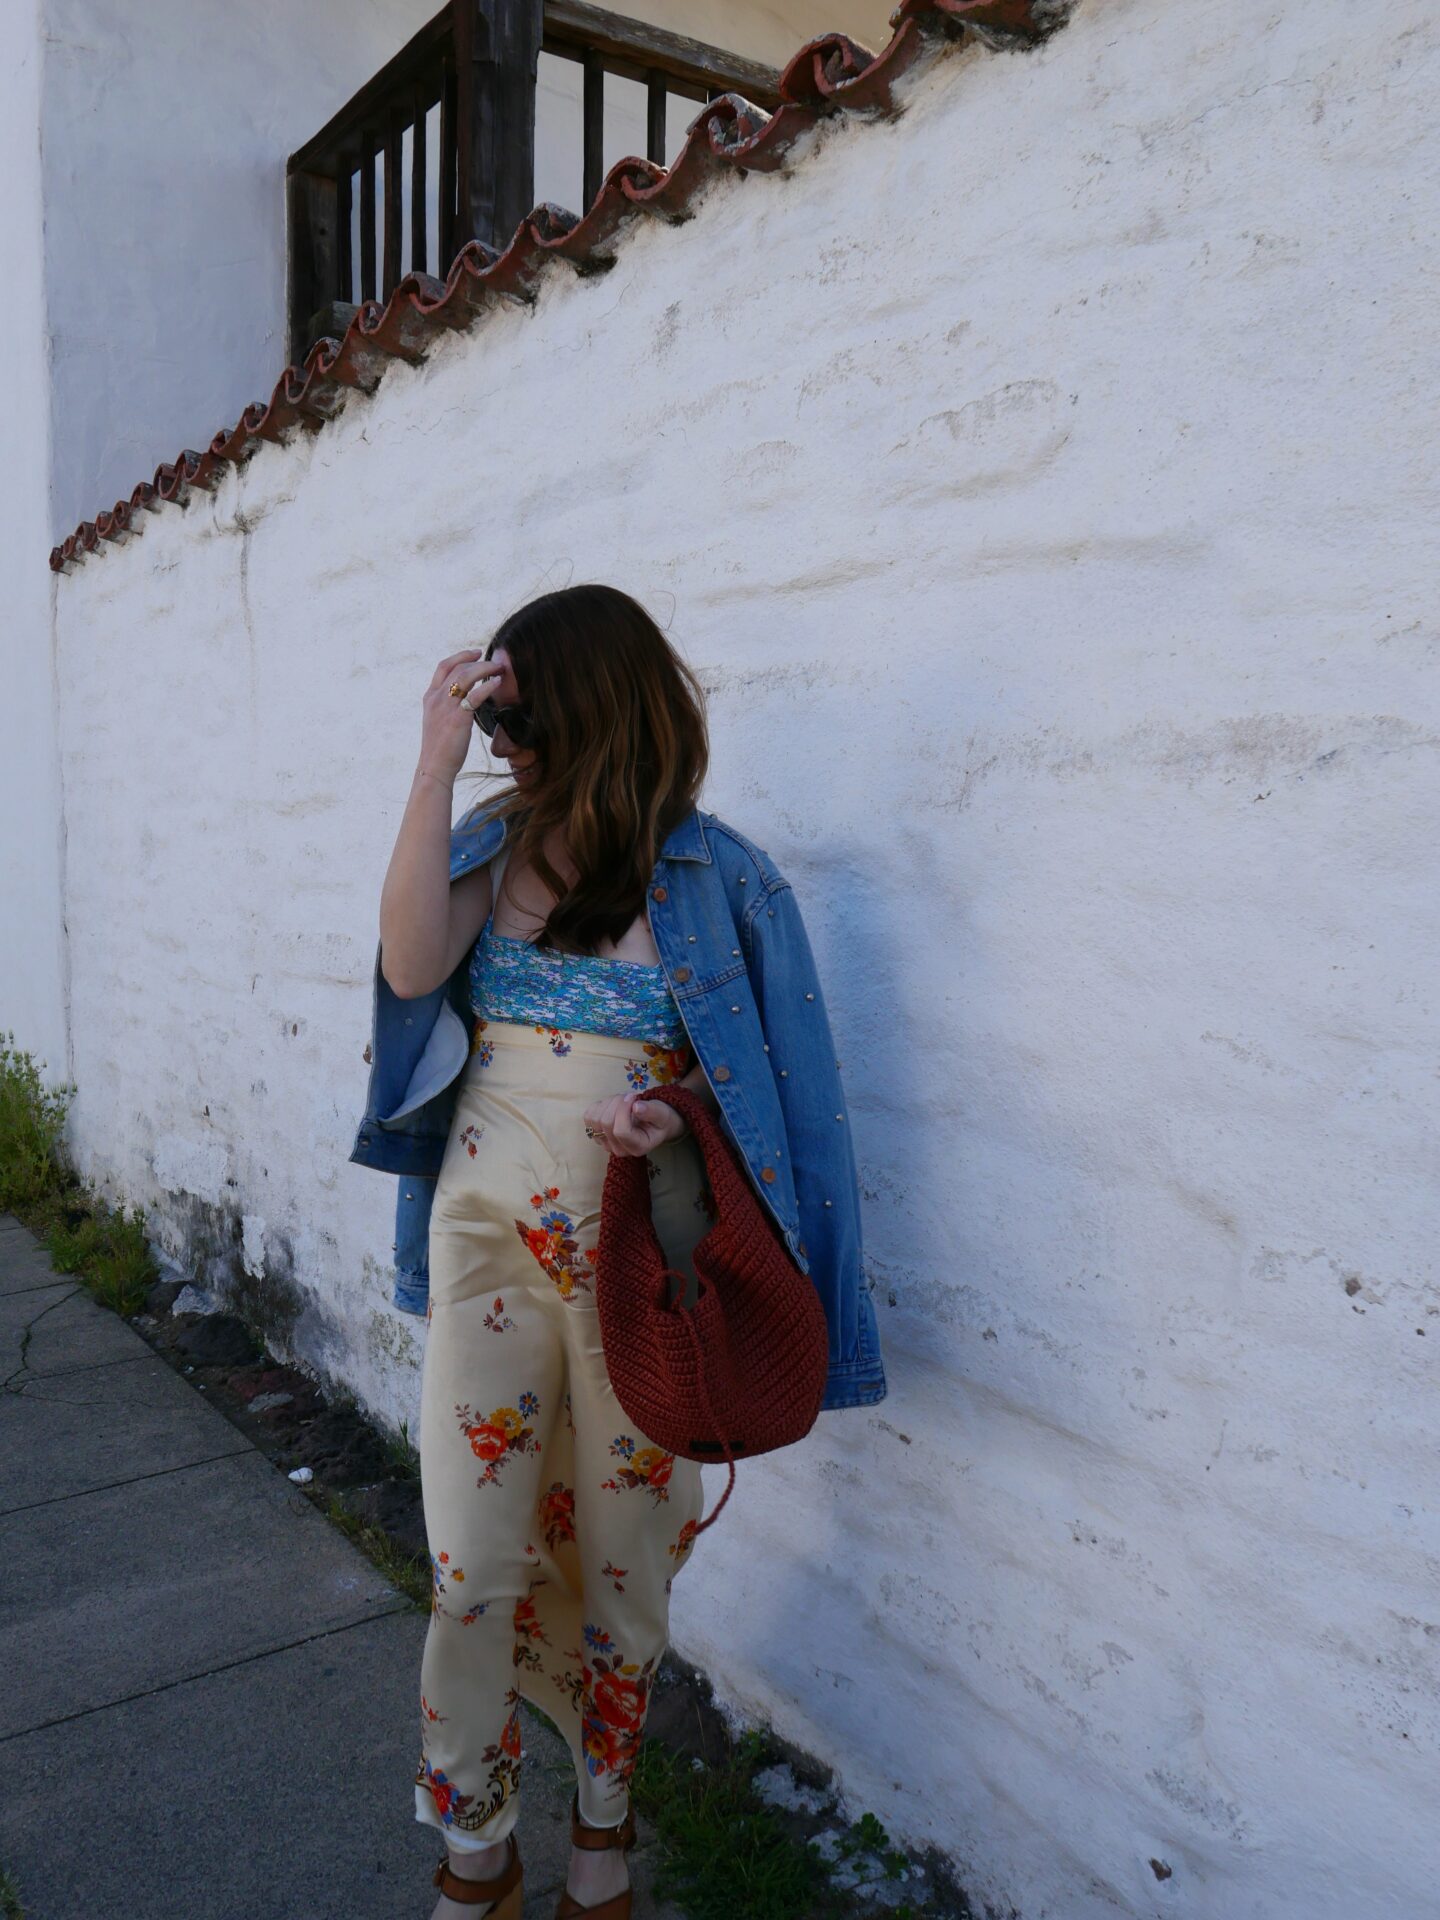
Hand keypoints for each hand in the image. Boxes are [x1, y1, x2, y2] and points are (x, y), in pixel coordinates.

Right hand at [417, 650, 505, 782]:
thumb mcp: (438, 721)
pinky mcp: (458, 718)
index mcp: (430, 697)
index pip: (443, 667)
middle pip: (457, 668)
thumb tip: (466, 699)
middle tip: (495, 662)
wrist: (434, 767)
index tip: (476, 653)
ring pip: (466, 676)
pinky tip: (498, 683)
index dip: (461, 656)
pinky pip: (475, 695)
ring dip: (485, 669)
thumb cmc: (440, 748)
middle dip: (478, 661)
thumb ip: (448, 707)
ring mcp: (445, 707)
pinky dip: (488, 686)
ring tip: (500, 669)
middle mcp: (436, 698)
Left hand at [583, 1091, 687, 1154]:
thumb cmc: (661, 1120)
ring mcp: (606, 1143)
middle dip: (617, 1102)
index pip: (621, 1131)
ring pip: (594, 1119)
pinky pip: (588, 1117)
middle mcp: (619, 1150)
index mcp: (637, 1147)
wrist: (656, 1124)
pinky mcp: (597, 1134)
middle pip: (606, 1123)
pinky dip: (599, 1106)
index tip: (634, 1097)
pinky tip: (612, 1105)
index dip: (623, 1110)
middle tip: (630, 1096)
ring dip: (608, 1103)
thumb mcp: (662, 1114)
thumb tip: (636, 1107)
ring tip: (622, 1100)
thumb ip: (651, 1111)